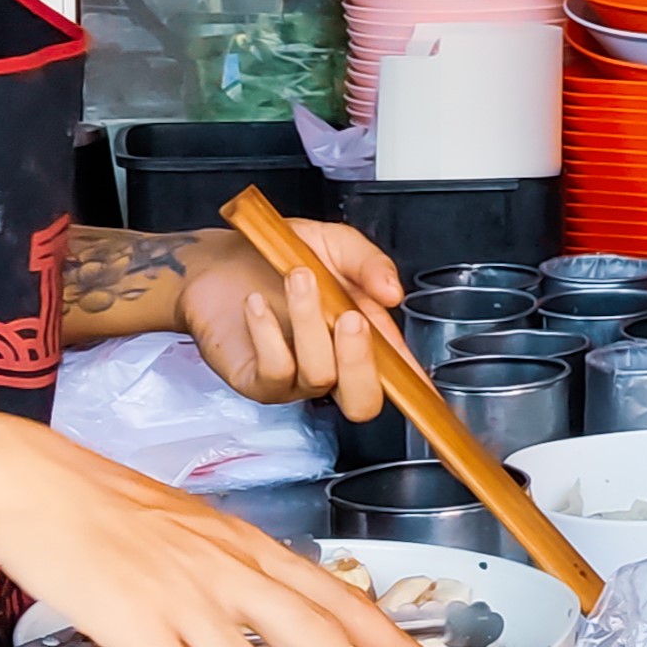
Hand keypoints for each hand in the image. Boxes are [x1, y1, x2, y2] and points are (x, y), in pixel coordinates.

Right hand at [0, 411, 440, 646]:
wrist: (33, 486)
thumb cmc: (104, 512)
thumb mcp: (195, 534)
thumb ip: (235, 576)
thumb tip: (261, 630)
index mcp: (251, 550)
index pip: (342, 597)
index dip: (393, 642)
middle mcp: (232, 570)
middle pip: (320, 641)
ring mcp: (187, 595)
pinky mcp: (138, 620)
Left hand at [176, 222, 410, 418]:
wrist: (215, 261)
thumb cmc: (273, 256)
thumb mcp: (332, 244)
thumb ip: (368, 262)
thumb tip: (394, 292)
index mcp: (361, 338)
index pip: (396, 375)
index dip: (417, 393)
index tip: (431, 399)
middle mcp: (332, 365)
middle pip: (364, 401)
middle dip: (362, 361)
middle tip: (350, 316)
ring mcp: (295, 378)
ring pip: (321, 375)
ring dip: (310, 322)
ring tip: (297, 277)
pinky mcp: (257, 380)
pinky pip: (276, 371)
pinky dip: (269, 332)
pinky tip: (257, 303)